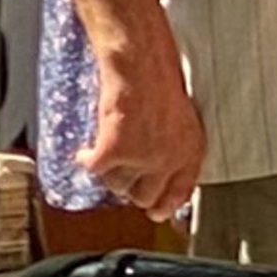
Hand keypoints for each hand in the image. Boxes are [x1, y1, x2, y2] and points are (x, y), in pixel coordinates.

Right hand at [84, 47, 205, 222]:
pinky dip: (86, 160)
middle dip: (132, 189)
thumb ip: (175, 147)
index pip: (180, 193)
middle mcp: (168, 161)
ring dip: (109, 171)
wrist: (140, 63)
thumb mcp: (182, 119)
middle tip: (122, 174)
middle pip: (144, 197)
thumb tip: (160, 170)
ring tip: (108, 148)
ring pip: (117, 185)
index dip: (166, 206)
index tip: (158, 213)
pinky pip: (95, 169)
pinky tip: (86, 151)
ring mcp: (142, 159)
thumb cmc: (159, 81)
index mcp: (190, 152)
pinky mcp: (114, 151)